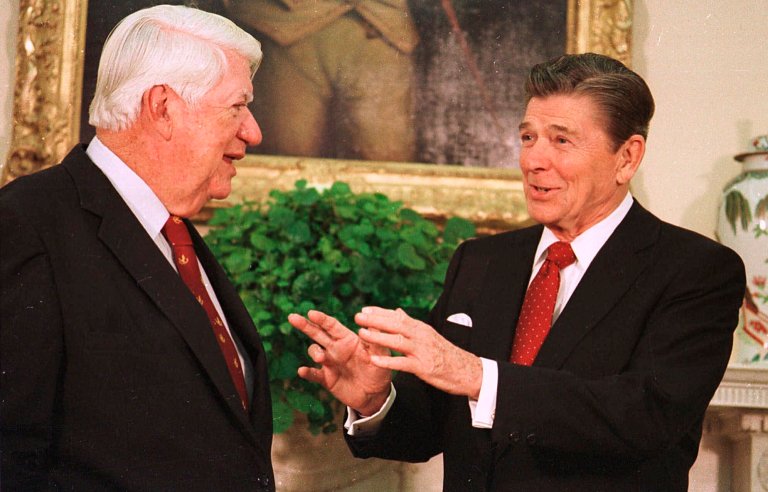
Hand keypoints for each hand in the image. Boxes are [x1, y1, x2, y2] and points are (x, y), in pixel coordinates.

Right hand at [288, 310, 391, 415]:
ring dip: (314, 351)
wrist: (375, 395)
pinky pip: (314, 374)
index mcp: (348, 339)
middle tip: (292, 317)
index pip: (332, 326)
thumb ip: (375, 340)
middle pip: (317, 333)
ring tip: (320, 356)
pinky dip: (307, 372)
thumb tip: (371, 324)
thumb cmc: (379, 370)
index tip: (311, 313)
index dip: (322, 319)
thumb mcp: (381, 355)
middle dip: (305, 325)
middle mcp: (336, 349)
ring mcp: (330, 363)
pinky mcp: (327, 379)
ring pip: (314, 351)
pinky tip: (302, 371)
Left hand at [355, 307, 482, 398]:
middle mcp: (421, 336)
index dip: (381, 312)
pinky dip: (388, 361)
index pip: (398, 317)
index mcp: (421, 328)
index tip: (365, 309)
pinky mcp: (424, 367)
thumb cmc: (446, 354)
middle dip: (376, 320)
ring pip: (398, 341)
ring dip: (379, 336)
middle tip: (358, 316)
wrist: (467, 371)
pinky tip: (374, 359)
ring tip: (362, 333)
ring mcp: (423, 351)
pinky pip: (403, 363)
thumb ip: (411, 324)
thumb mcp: (428, 335)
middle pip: (396, 324)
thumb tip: (397, 311)